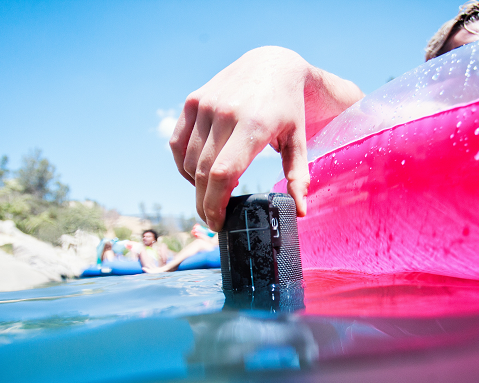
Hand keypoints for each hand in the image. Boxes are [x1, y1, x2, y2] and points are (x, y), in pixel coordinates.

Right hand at [170, 47, 362, 230]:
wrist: (271, 64)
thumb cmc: (288, 109)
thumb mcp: (299, 141)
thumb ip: (298, 177)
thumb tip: (300, 213)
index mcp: (253, 125)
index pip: (223, 173)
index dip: (216, 204)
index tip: (218, 223)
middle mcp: (225, 113)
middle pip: (204, 173)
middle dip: (205, 203)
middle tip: (213, 220)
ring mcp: (205, 105)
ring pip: (189, 162)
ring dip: (197, 185)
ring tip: (214, 194)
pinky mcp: (192, 101)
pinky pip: (178, 144)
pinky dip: (185, 166)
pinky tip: (199, 175)